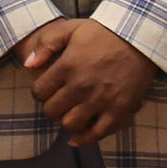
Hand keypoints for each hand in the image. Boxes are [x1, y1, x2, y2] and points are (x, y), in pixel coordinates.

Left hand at [18, 18, 157, 146]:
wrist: (138, 38)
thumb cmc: (102, 33)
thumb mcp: (70, 29)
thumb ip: (45, 45)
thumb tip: (28, 66)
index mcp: (67, 66)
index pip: (39, 92)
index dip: (39, 92)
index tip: (46, 90)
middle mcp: (82, 85)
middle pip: (52, 111)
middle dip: (51, 107)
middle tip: (58, 101)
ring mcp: (100, 100)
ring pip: (70, 124)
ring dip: (67, 120)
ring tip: (71, 112)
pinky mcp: (119, 110)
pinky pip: (97, 134)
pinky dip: (84, 139)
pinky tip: (77, 137)